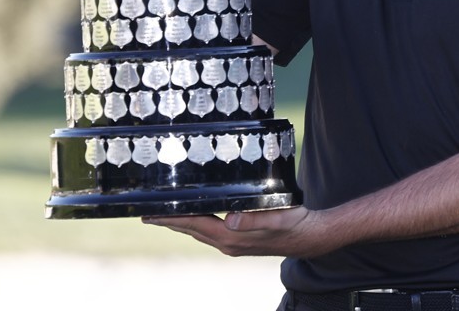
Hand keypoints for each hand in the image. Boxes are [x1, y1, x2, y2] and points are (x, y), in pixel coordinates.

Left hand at [142, 206, 337, 258]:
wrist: (311, 237)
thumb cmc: (295, 223)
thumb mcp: (276, 217)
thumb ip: (253, 219)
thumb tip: (230, 220)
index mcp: (232, 237)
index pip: (194, 224)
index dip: (171, 218)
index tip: (151, 214)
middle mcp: (228, 243)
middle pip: (191, 230)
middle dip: (169, 222)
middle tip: (147, 214)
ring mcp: (234, 244)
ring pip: (200, 232)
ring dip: (181, 224)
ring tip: (165, 216)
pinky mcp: (240, 241)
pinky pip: (211, 232)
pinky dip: (197, 224)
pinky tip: (197, 217)